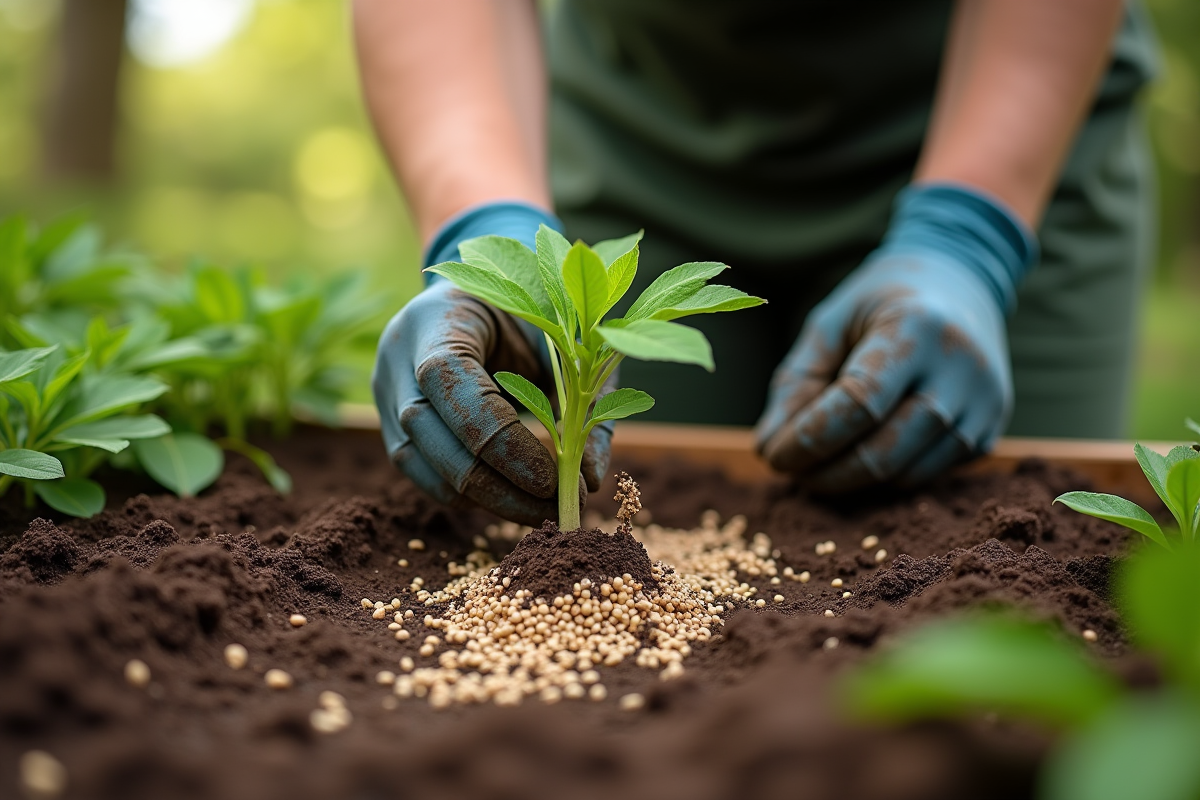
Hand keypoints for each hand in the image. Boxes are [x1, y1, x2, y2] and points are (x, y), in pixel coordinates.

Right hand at [373, 203, 612, 524]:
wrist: (485, 290)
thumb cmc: (534, 308)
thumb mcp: (568, 340)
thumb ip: (584, 402)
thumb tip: (589, 480)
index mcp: (436, 318)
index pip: (452, 386)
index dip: (503, 444)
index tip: (555, 482)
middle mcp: (396, 354)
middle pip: (429, 436)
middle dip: (497, 487)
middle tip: (556, 511)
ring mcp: (384, 388)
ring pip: (417, 463)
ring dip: (481, 499)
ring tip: (539, 512)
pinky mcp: (388, 419)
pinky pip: (417, 470)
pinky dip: (463, 493)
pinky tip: (509, 498)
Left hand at [755, 184, 1036, 490]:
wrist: (960, 281)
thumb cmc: (881, 302)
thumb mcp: (830, 323)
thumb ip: (796, 383)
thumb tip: (770, 449)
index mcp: (916, 328)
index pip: (858, 404)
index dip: (809, 440)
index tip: (773, 456)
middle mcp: (961, 369)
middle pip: (885, 451)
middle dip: (828, 473)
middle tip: (793, 472)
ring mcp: (984, 404)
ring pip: (908, 473)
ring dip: (854, 482)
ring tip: (820, 466)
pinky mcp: (992, 429)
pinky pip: (929, 473)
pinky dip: (888, 475)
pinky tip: (863, 453)